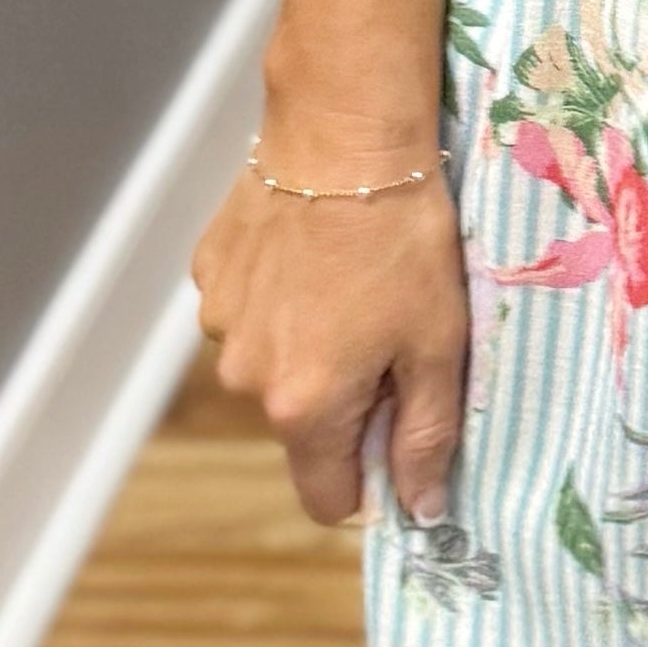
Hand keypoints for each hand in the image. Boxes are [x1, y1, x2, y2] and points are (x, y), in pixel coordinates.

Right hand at [190, 138, 470, 528]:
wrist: (342, 135)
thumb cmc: (403, 242)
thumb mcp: (439, 345)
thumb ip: (426, 436)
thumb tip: (421, 512)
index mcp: (302, 408)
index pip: (327, 499)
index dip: (370, 481)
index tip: (401, 433)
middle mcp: (244, 378)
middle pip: (301, 428)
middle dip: (345, 403)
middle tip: (390, 337)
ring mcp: (218, 324)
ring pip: (272, 369)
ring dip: (309, 348)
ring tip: (351, 286)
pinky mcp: (208, 275)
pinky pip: (251, 315)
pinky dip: (282, 302)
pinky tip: (315, 256)